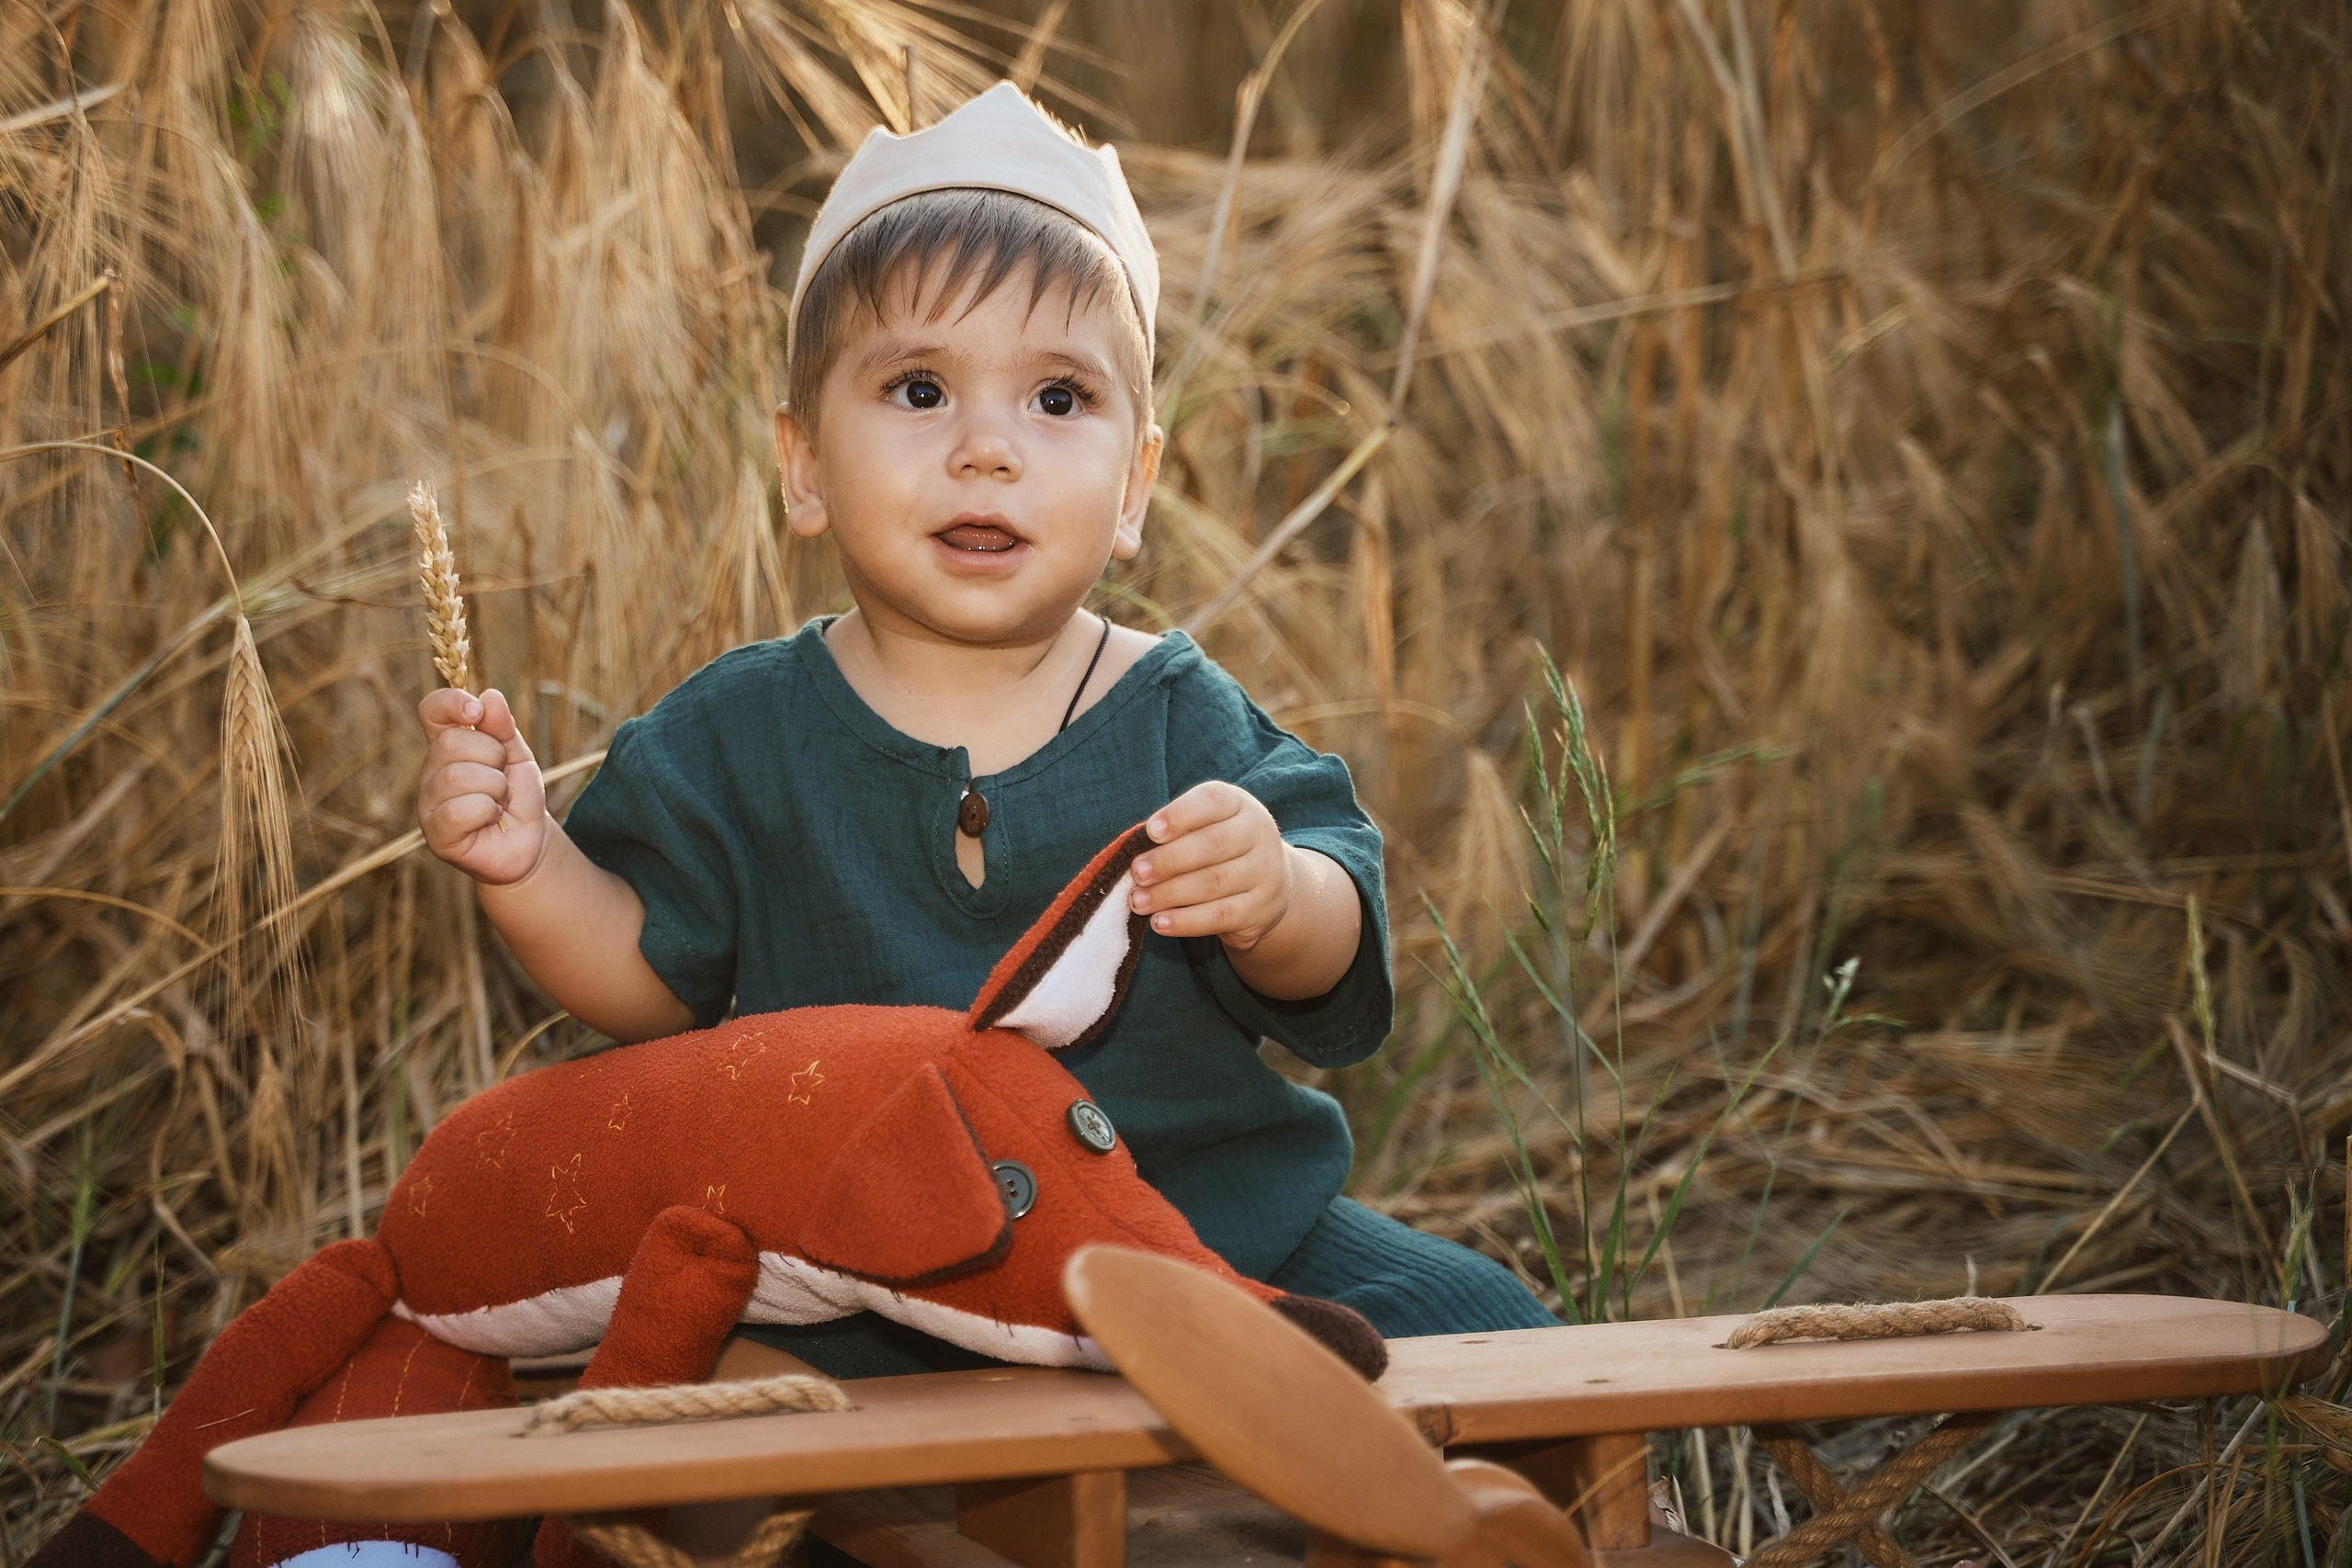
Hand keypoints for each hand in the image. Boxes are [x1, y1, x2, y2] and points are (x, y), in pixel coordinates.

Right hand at [416, 687, 547, 884]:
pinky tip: (490, 819)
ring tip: (499, 800)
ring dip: (495, 787)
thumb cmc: (517, 797)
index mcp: (447, 746)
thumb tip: (490, 696)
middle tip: (503, 776)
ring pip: (458, 776)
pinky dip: (487, 811)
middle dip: (492, 755)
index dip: (451, 702)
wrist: (529, 843)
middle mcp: (431, 771)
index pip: (431, 710)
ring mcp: (429, 803)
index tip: (478, 711)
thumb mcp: (517, 756)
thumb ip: (503, 728)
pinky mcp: (436, 834)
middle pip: (451, 742)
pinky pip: (458, 810)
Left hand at [1129, 782, 1293, 951]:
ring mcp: (1265, 872)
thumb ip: (1176, 832)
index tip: (1151, 831)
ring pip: (1213, 883)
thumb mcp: (1205, 826)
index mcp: (1238, 804)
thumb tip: (1136, 856)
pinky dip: (1186, 921)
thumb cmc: (1218, 848)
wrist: (1269, 884)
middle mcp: (1258, 833)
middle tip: (1137, 873)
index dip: (1180, 815)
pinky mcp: (1261, 908)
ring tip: (1138, 901)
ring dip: (1169, 894)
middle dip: (1169, 860)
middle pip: (1212, 844)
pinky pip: (1220, 916)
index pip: (1211, 801)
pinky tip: (1160, 923)